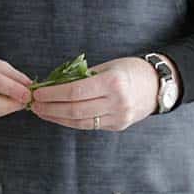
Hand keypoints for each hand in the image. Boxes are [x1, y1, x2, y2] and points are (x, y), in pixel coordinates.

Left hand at [31, 57, 158, 130]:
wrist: (158, 85)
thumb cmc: (131, 70)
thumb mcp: (108, 66)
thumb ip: (83, 77)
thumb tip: (54, 84)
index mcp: (113, 83)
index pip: (75, 92)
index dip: (53, 94)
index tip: (38, 92)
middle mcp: (117, 102)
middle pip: (75, 110)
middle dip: (50, 108)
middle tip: (34, 104)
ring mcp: (118, 117)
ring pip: (80, 122)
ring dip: (57, 117)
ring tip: (42, 112)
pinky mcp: (117, 126)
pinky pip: (89, 125)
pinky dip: (70, 121)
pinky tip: (58, 116)